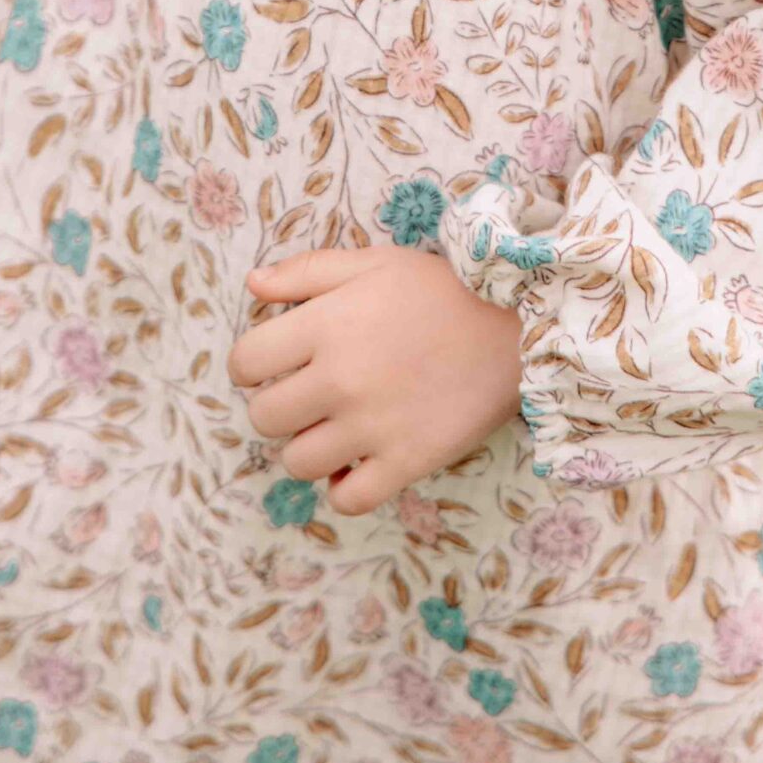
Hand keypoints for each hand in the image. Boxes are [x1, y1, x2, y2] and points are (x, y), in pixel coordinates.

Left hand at [228, 245, 524, 516]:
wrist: (516, 326)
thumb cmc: (440, 289)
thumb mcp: (372, 262)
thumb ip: (306, 272)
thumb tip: (252, 285)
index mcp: (325, 325)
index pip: (245, 363)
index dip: (254, 364)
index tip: (278, 363)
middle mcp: (340, 379)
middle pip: (264, 418)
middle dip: (279, 405)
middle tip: (310, 393)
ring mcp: (372, 426)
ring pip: (298, 463)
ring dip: (308, 447)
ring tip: (336, 426)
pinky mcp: (406, 461)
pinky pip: (349, 499)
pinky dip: (346, 487)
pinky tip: (360, 461)